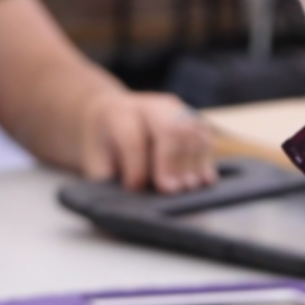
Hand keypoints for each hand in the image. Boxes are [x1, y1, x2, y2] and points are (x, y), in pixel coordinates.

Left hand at [78, 89, 216, 193]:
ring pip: (192, 131)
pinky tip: (205, 180)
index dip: (136, 166)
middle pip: (170, 128)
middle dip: (172, 162)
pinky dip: (207, 160)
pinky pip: (206, 137)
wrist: (112, 117)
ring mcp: (175, 110)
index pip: (133, 138)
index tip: (137, 189)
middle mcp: (151, 106)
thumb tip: (132, 198)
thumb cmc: (105, 147)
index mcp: (120, 114)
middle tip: (172, 190)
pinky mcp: (192, 119)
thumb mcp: (97, 161)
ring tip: (190, 187)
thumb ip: (110, 178)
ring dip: (193, 163)